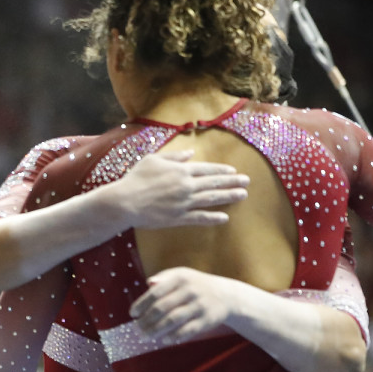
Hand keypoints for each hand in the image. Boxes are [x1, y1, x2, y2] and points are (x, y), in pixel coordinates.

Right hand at [96, 150, 247, 229]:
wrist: (125, 202)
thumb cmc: (136, 179)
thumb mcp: (153, 159)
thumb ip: (174, 156)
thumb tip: (191, 153)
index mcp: (180, 170)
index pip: (206, 169)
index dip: (221, 170)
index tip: (233, 171)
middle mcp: (186, 186)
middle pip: (214, 183)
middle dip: (232, 182)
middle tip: (247, 182)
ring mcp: (184, 203)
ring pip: (211, 199)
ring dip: (228, 196)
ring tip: (242, 195)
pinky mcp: (178, 218)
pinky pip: (200, 218)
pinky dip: (213, 218)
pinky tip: (224, 217)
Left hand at [129, 267, 234, 342]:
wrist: (226, 295)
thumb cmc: (196, 285)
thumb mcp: (182, 275)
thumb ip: (164, 277)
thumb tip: (149, 283)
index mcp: (180, 278)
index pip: (156, 292)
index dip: (142, 304)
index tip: (133, 314)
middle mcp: (190, 290)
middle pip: (162, 308)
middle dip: (146, 320)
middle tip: (137, 329)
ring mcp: (200, 305)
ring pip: (173, 320)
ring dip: (156, 330)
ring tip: (145, 337)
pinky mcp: (207, 319)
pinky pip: (188, 330)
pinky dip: (175, 336)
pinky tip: (164, 340)